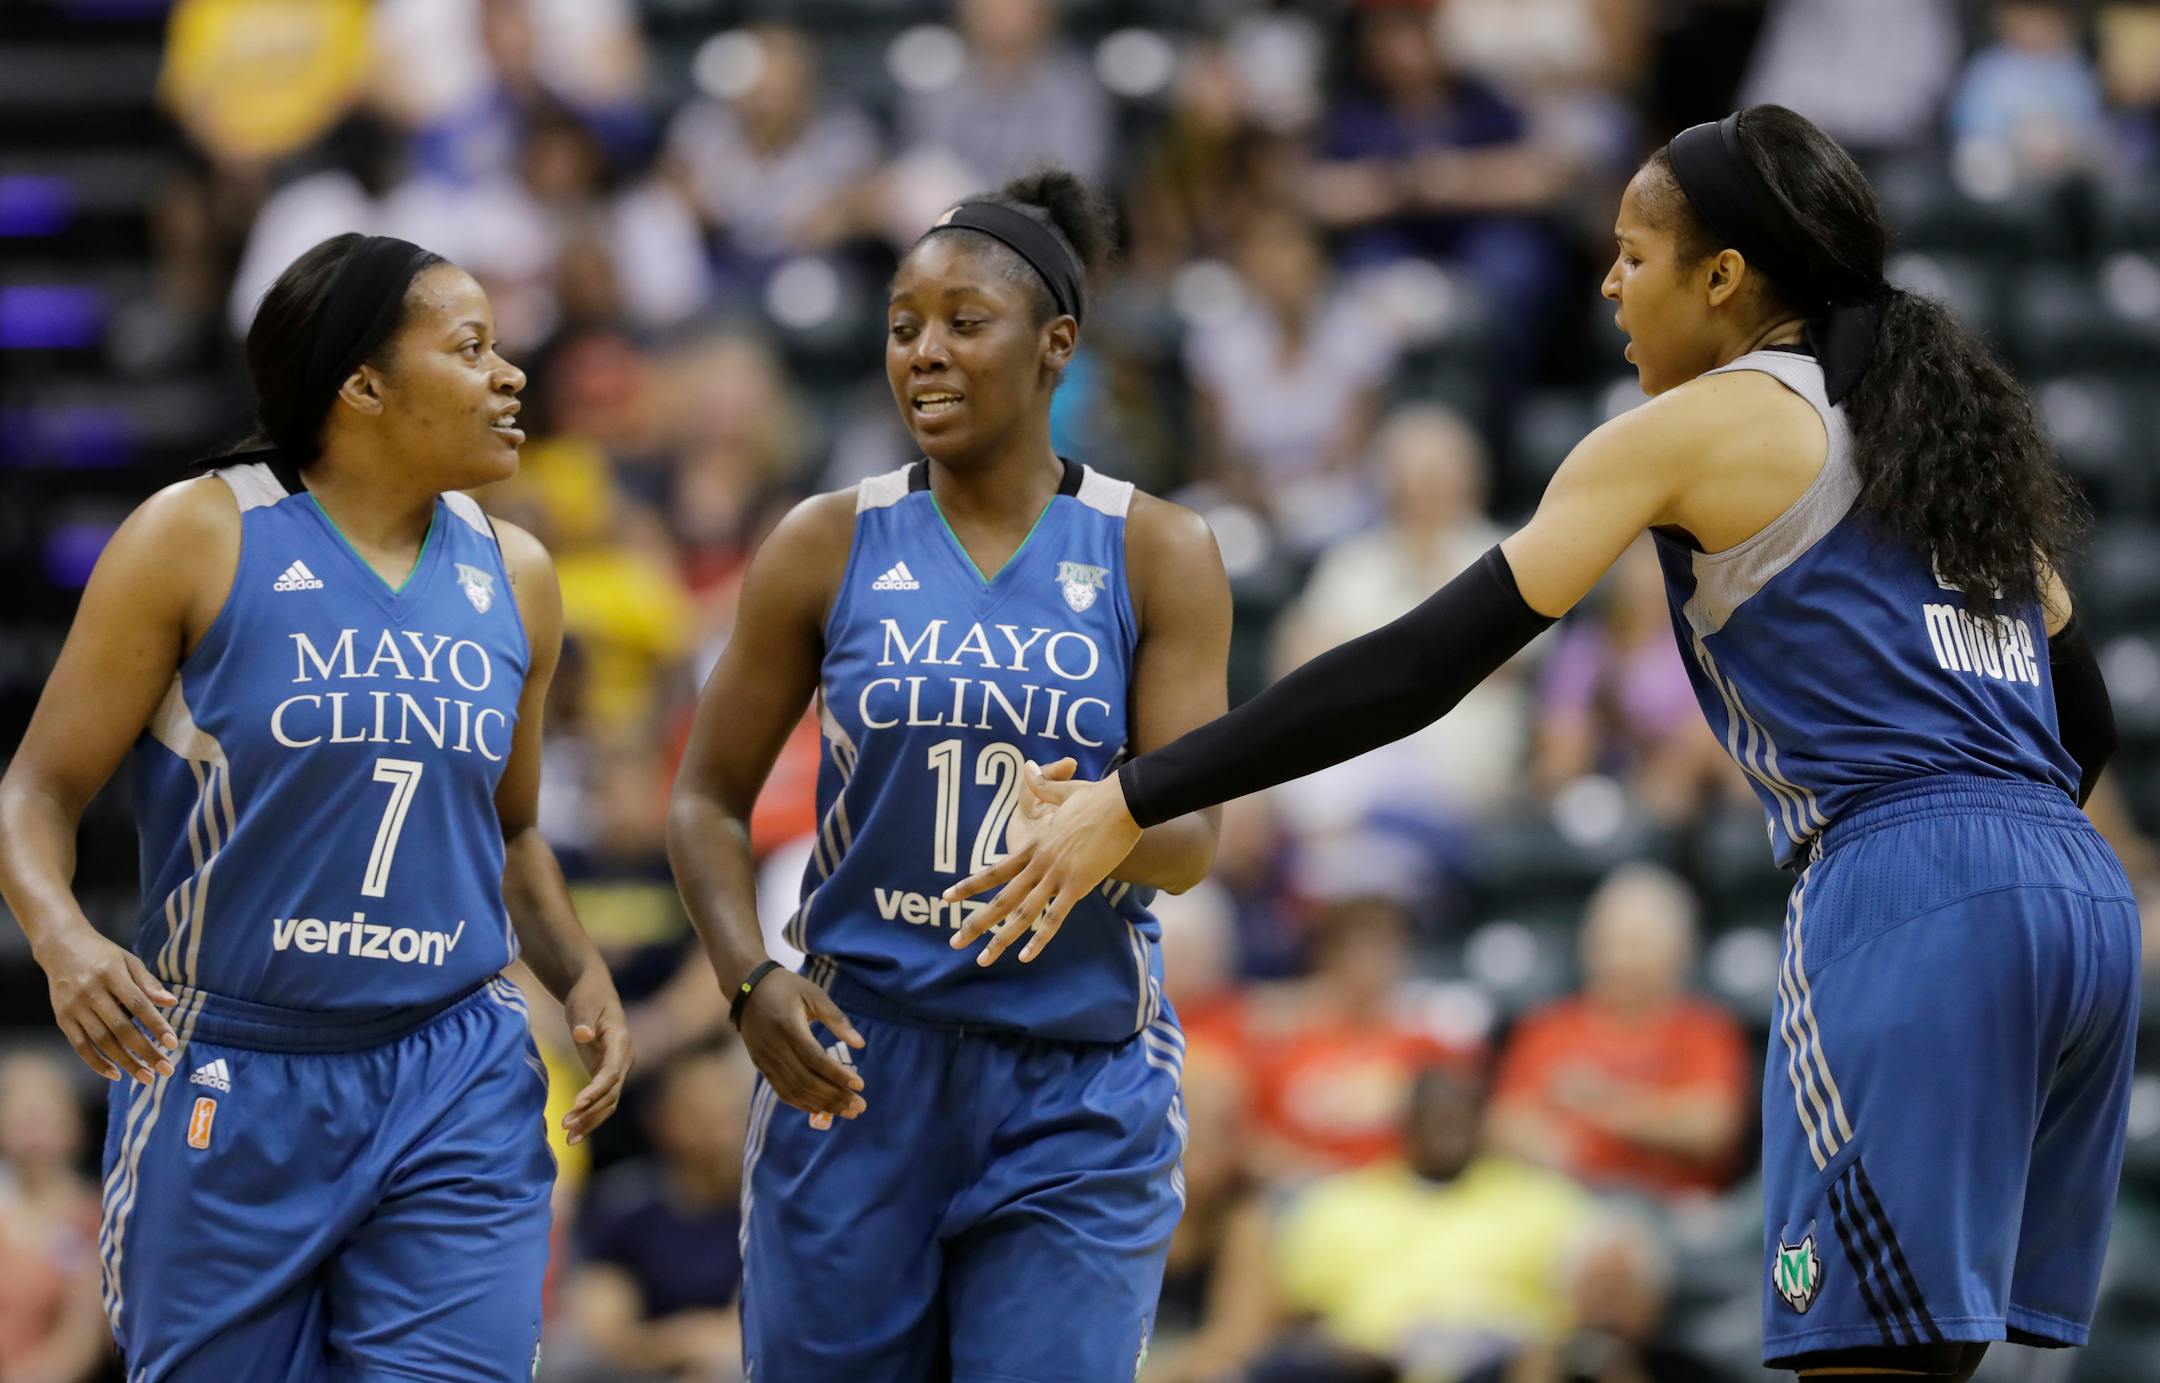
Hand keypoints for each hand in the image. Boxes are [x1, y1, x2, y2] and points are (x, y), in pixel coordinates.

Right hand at [31, 919, 177, 1083]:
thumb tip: (171, 1003)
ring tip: (146, 1077)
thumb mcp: (128, 960)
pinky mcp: (62, 1018)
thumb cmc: (102, 955)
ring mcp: (74, 1007)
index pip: (138, 1004)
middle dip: (145, 1051)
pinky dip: (97, 1063)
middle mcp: (90, 992)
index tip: (173, 1043)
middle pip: (121, 1028)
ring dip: (125, 1062)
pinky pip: (80, 1046)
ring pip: (102, 1041)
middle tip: (166, 1070)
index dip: (156, 1025)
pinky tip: (116, 1074)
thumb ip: (148, 983)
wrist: (60, 947)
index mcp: (110, 974)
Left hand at [561, 971, 632, 1144]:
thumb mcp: (584, 1005)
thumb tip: (583, 1035)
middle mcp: (624, 1059)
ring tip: (568, 1138)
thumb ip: (584, 1021)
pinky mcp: (606, 1075)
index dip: (596, 1089)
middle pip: (612, 1093)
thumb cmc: (588, 996)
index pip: (612, 1072)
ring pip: (608, 1103)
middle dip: (591, 1112)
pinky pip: (601, 1101)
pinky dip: (589, 1117)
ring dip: (590, 1121)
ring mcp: (617, 1069)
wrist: (593, 991)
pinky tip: (573, 1134)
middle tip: (566, 1125)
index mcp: (621, 1042)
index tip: (577, 1103)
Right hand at [737, 969, 865, 1121]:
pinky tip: (822, 1109)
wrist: (747, 988)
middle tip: (859, 1106)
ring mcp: (765, 1060)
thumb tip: (861, 1044)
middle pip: (806, 1081)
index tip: (860, 1085)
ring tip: (847, 1111)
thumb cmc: (787, 988)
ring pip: (794, 1091)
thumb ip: (837, 1019)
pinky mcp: (761, 1066)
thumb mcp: (814, 995)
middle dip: (835, 1097)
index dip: (838, 1075)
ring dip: (822, 1105)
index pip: (815, 1059)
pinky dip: (803, 1103)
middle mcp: (774, 1048)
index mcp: (788, 1027)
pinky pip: (782, 1091)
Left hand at [945, 763, 1141, 965]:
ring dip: (1000, 938)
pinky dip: (1039, 939)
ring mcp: (1057, 874)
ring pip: (1022, 913)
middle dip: (975, 923)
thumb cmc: (1097, 797)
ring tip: (982, 959)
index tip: (947, 898)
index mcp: (1034, 845)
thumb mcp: (1064, 792)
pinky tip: (1025, 957)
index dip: (970, 886)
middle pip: (1001, 899)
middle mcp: (1039, 863)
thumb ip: (1043, 786)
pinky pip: (1055, 917)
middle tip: (953, 942)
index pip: (994, 871)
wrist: (1122, 801)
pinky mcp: (1078, 884)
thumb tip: (1028, 767)